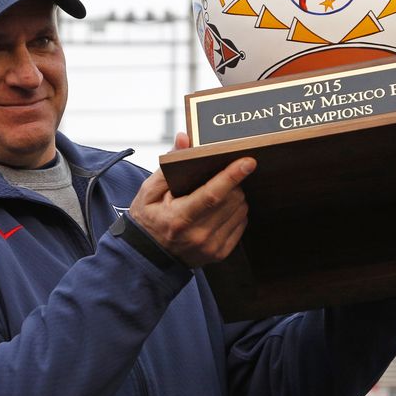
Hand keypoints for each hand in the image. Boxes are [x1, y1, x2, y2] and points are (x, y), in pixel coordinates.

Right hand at [128, 132, 255, 267]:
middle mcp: (198, 235)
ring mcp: (211, 247)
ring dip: (236, 197)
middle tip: (220, 178)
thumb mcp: (149, 191)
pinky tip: (221, 210)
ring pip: (240, 211)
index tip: (248, 161)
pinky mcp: (220, 253)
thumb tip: (184, 138)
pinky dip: (236, 212)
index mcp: (179, 218)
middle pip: (232, 200)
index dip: (232, 176)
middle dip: (233, 183)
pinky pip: (241, 224)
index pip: (212, 195)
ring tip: (218, 195)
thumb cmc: (148, 218)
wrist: (147, 256)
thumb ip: (168, 164)